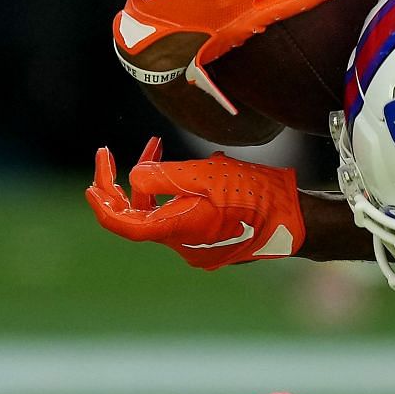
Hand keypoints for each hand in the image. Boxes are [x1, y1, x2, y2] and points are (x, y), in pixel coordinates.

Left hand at [85, 139, 304, 269]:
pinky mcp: (213, 243)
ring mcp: (198, 247)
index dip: (101, 199)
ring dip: (153, 183)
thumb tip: (134, 176)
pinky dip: (175, 193)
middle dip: (124, 183)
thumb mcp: (208, 175)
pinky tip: (194, 169)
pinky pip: (181, 217)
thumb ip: (165, 176)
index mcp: (176, 231)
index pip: (121, 221)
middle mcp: (182, 245)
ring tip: (159, 146)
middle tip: (115, 153)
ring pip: (159, 214)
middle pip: (137, 216)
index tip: (94, 173)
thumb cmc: (258, 196)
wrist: (300, 223)